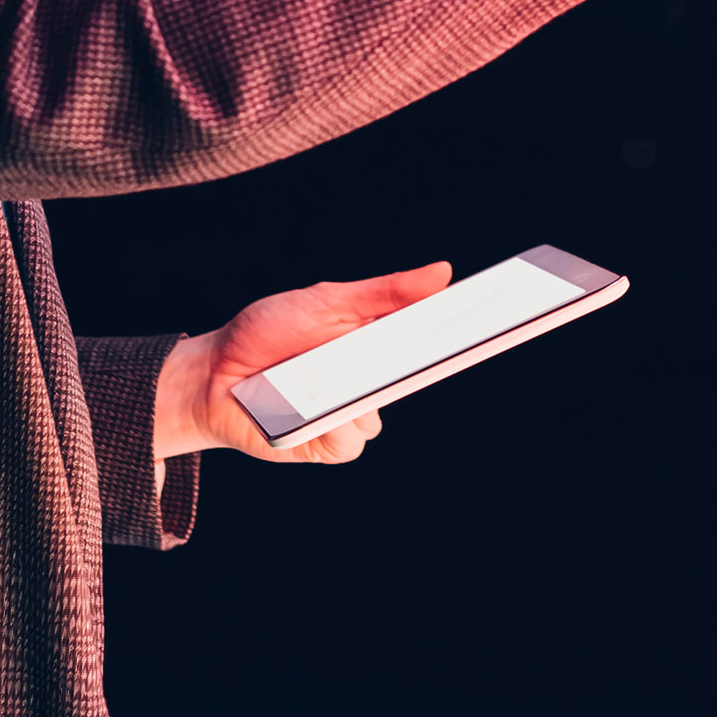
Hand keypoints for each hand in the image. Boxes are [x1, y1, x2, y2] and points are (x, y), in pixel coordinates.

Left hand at [150, 261, 453, 467]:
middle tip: (444, 337)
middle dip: (432, 355)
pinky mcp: (327, 444)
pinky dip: (337, 420)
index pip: (431, 336)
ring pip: (381, 409)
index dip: (465, 327)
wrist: (212, 372)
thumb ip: (384, 292)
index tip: (503, 308)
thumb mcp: (326, 300)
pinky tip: (314, 403)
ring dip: (359, 388)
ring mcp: (351, 413)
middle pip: (418, 373)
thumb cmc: (267, 332)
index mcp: (376, 340)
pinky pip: (352, 438)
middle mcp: (371, 379)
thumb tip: (443, 273)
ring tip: (327, 368)